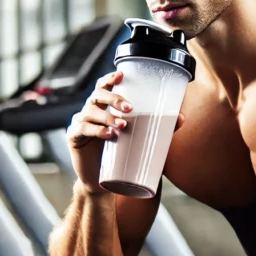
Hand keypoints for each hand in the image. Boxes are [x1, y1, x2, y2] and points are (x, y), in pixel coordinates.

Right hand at [67, 72, 185, 191]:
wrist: (102, 181)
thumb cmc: (121, 154)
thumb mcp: (139, 139)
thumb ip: (159, 128)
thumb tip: (181, 118)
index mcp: (104, 105)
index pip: (103, 86)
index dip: (110, 78)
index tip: (121, 74)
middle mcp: (90, 110)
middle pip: (97, 95)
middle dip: (113, 98)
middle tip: (130, 108)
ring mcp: (80, 122)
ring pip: (91, 112)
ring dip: (107, 116)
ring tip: (123, 126)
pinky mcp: (74, 137)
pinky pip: (83, 129)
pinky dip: (96, 130)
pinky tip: (108, 135)